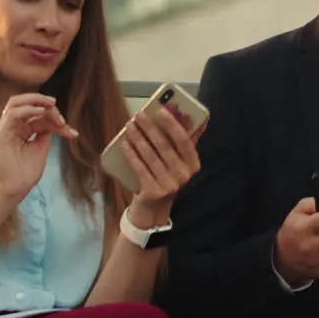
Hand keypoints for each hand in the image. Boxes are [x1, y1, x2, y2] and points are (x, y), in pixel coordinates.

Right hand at [0, 93, 78, 201]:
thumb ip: (45, 132)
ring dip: (36, 101)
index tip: (68, 129)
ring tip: (51, 105)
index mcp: (21, 129)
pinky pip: (13, 114)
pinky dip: (28, 109)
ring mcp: (5, 129)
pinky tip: (42, 111)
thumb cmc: (26, 172)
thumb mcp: (41, 147)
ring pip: (16, 103)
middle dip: (43, 101)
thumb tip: (55, 121)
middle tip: (56, 107)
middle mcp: (12, 126)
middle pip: (25, 103)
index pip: (37, 114)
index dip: (53, 116)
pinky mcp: (2, 134)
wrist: (15, 189)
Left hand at [119, 105, 201, 221]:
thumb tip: (183, 114)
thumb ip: (181, 142)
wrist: (154, 207)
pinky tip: (125, 143)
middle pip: (164, 146)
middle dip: (149, 128)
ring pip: (150, 155)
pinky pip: (140, 168)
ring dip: (138, 138)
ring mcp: (169, 185)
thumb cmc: (166, 176)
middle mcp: (184, 175)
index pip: (184, 141)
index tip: (160, 110)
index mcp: (193, 164)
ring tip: (130, 126)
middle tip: (139, 115)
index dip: (172, 125)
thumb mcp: (177, 162)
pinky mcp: (154, 192)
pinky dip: (131, 154)